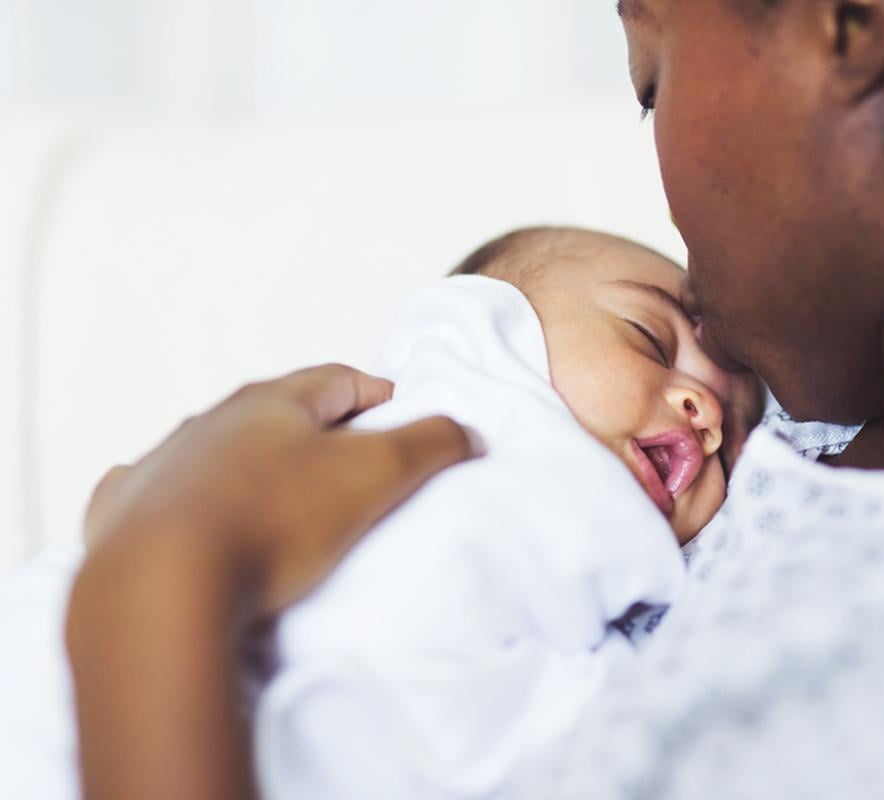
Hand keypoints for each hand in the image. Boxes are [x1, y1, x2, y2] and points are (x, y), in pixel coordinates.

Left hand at [68, 364, 477, 799]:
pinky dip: (188, 499)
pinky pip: (160, 491)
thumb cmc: (275, 521)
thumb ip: (431, 444)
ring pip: (216, 450)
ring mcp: (162, 465)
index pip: (339, 380)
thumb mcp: (376, 476)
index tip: (404, 415)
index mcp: (271, 402)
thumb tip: (465, 431)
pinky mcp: (123, 512)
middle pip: (275, 412)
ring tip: (282, 501)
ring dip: (251, 464)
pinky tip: (199, 522)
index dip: (379, 395)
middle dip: (315, 429)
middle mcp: (209, 422)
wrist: (161, 584)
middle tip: (351, 460)